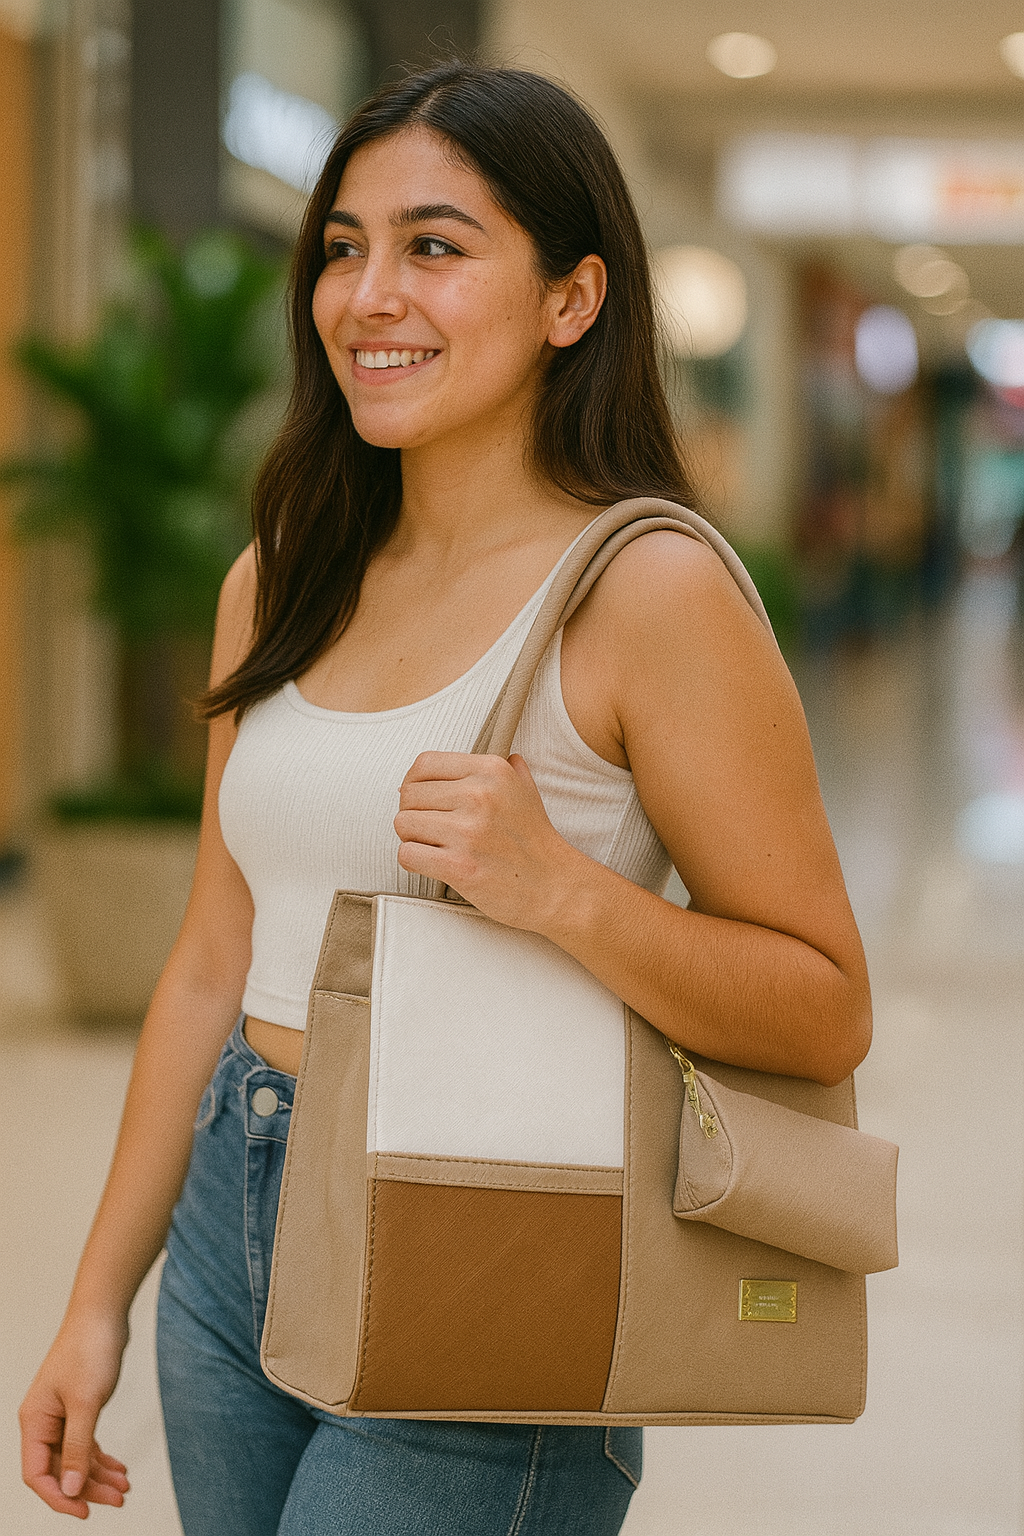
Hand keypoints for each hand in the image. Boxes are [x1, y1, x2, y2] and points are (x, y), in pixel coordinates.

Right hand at [20, 1312, 130, 1518]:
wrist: (104, 1312)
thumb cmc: (90, 1348)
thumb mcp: (86, 1402)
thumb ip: (76, 1448)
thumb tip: (69, 1489)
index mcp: (34, 1421)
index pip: (36, 1475)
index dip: (58, 1497)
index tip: (85, 1512)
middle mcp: (43, 1421)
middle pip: (59, 1469)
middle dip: (87, 1488)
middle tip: (117, 1500)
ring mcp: (61, 1414)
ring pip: (75, 1458)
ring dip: (98, 1475)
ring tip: (124, 1488)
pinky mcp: (79, 1406)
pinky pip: (85, 1443)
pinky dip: (101, 1457)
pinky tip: (119, 1468)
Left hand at [395, 752, 582, 930]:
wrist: (555, 887)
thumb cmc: (536, 841)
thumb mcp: (525, 790)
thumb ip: (501, 768)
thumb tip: (466, 762)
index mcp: (492, 770)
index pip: (423, 764)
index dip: (413, 784)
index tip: (422, 802)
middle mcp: (479, 794)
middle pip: (408, 794)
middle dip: (414, 814)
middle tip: (433, 831)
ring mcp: (468, 830)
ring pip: (403, 824)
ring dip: (413, 839)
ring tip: (436, 848)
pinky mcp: (458, 865)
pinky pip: (407, 854)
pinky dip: (415, 862)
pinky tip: (435, 865)